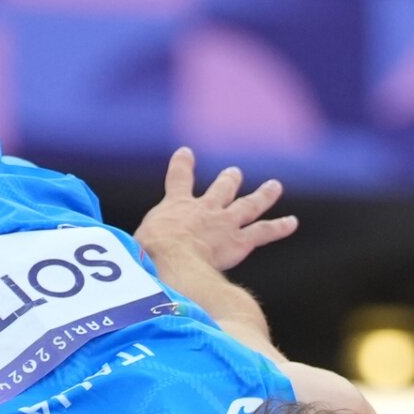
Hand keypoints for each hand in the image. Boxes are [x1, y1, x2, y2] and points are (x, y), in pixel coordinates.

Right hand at [136, 147, 297, 274]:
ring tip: (274, 186)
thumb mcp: (134, 242)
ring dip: (263, 195)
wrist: (173, 260)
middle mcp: (205, 209)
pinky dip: (278, 227)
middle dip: (228, 181)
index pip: (178, 179)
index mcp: (176, 206)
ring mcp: (225, 223)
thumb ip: (135, 243)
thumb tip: (121, 256)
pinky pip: (263, 232)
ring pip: (249, 205)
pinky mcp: (239, 241)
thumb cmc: (149, 254)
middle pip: (220, 189)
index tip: (185, 153)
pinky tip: (291, 222)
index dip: (182, 165)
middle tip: (234, 172)